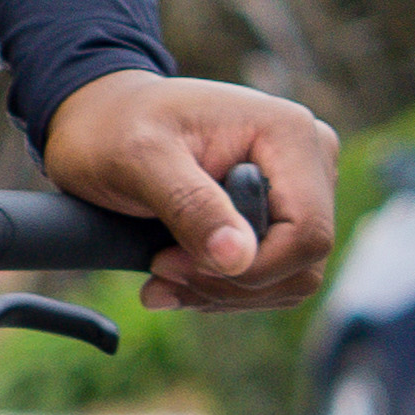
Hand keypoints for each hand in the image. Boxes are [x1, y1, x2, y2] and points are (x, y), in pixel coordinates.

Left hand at [43, 68, 339, 312]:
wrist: (103, 122)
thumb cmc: (116, 128)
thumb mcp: (139, 158)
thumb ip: (190, 204)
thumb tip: (237, 257)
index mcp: (290, 134)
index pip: (307, 234)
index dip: (248, 268)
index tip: (173, 263)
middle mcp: (310, 161)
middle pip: (303, 263)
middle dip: (229, 284)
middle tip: (161, 271)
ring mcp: (300, 191)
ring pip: (289, 279)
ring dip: (221, 292)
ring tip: (162, 275)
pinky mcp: (281, 218)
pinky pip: (271, 278)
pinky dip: (222, 288)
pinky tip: (175, 276)